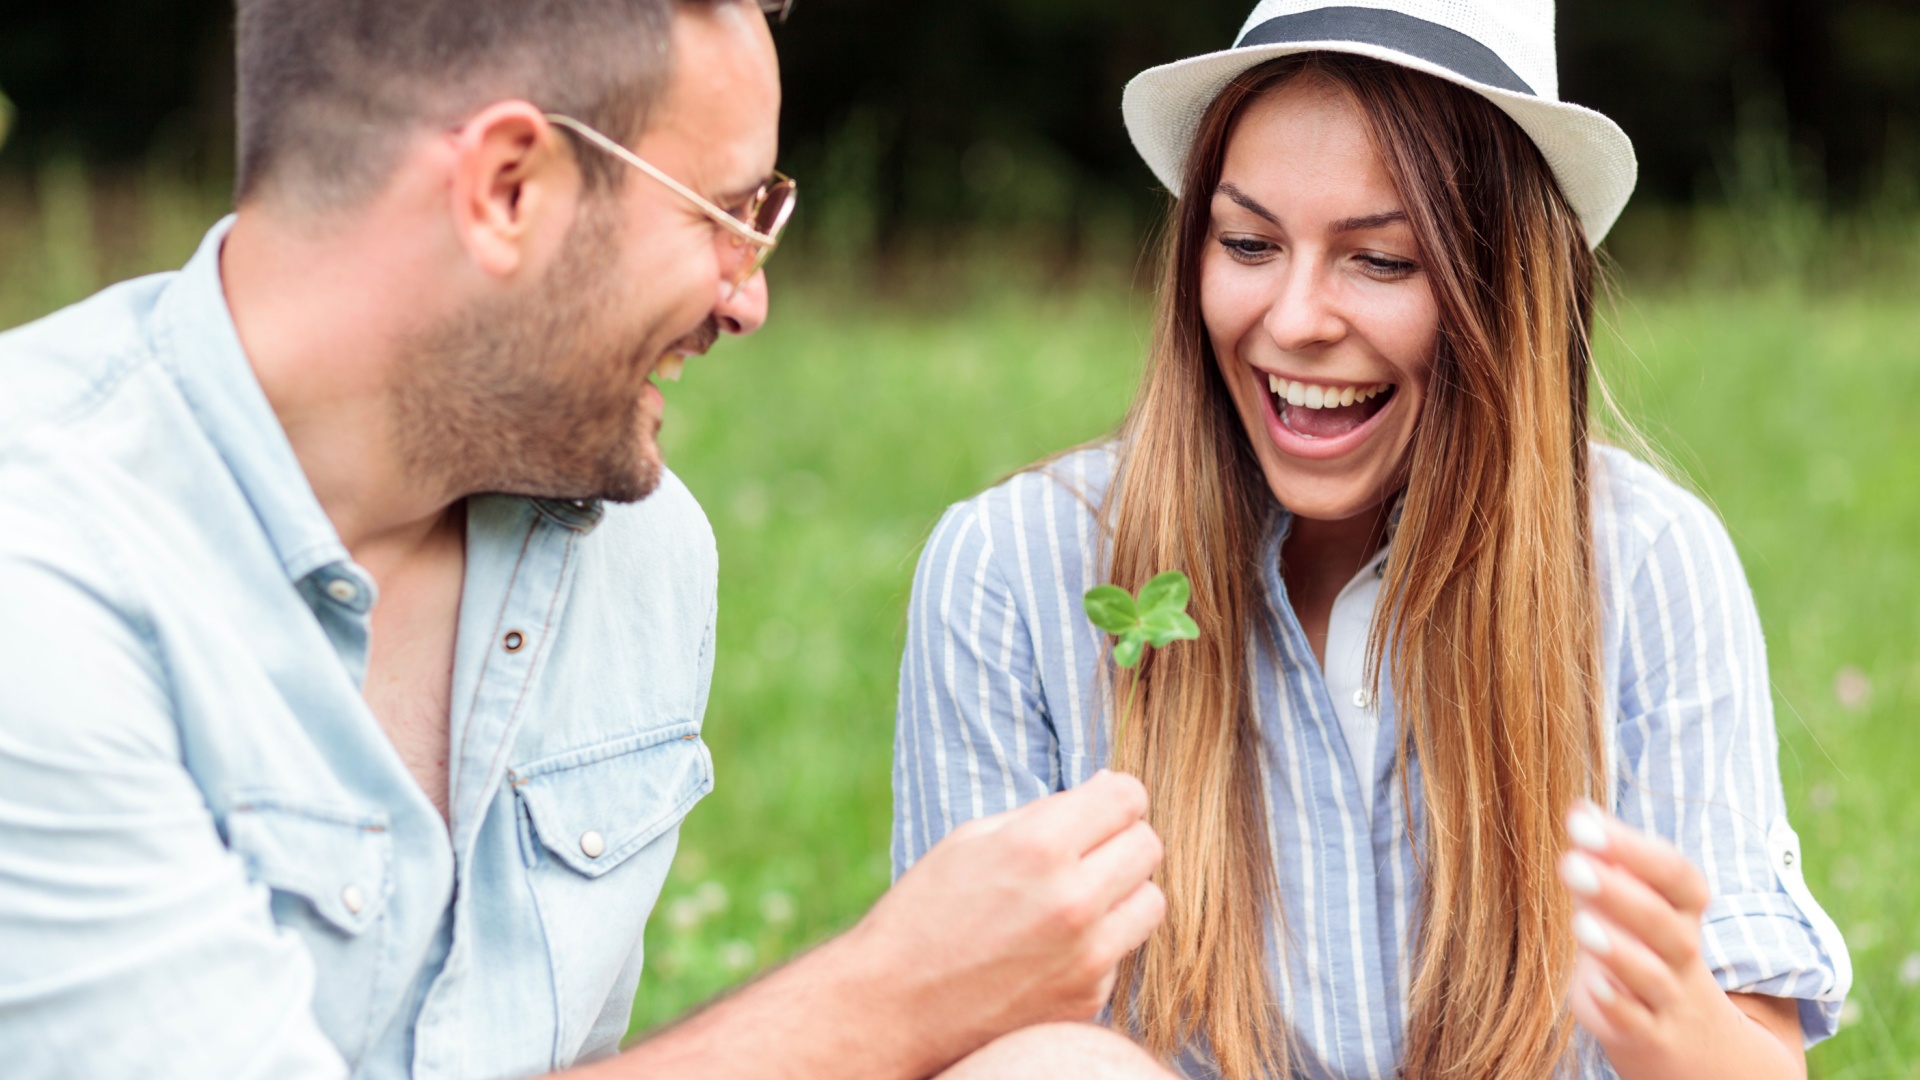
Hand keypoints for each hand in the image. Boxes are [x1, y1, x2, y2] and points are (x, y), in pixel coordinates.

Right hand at [845, 770, 1165, 1072]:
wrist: (894, 1007)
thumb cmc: (925, 911)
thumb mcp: (972, 838)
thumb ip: (1045, 812)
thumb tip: (1109, 789)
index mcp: (1041, 846)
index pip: (1128, 796)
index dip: (1115, 796)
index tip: (1098, 807)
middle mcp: (1074, 899)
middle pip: (1149, 845)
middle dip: (1122, 839)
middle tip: (1088, 850)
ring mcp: (1087, 955)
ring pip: (1152, 900)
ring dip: (1125, 891)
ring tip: (1081, 896)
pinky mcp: (1089, 996)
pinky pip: (1123, 951)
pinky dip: (1101, 942)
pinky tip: (1055, 944)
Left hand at [1561, 802, 1804, 1079]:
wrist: (1708, 1057)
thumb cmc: (1656, 963)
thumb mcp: (1643, 915)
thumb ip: (1612, 869)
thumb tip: (1579, 809)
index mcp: (1683, 915)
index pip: (1675, 875)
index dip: (1632, 848)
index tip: (1579, 821)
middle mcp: (1683, 956)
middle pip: (1663, 922)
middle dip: (1618, 891)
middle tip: (1570, 862)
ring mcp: (1671, 1000)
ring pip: (1653, 976)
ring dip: (1618, 950)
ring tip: (1580, 923)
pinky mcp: (1650, 1039)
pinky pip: (1640, 1024)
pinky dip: (1619, 1007)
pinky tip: (1592, 988)